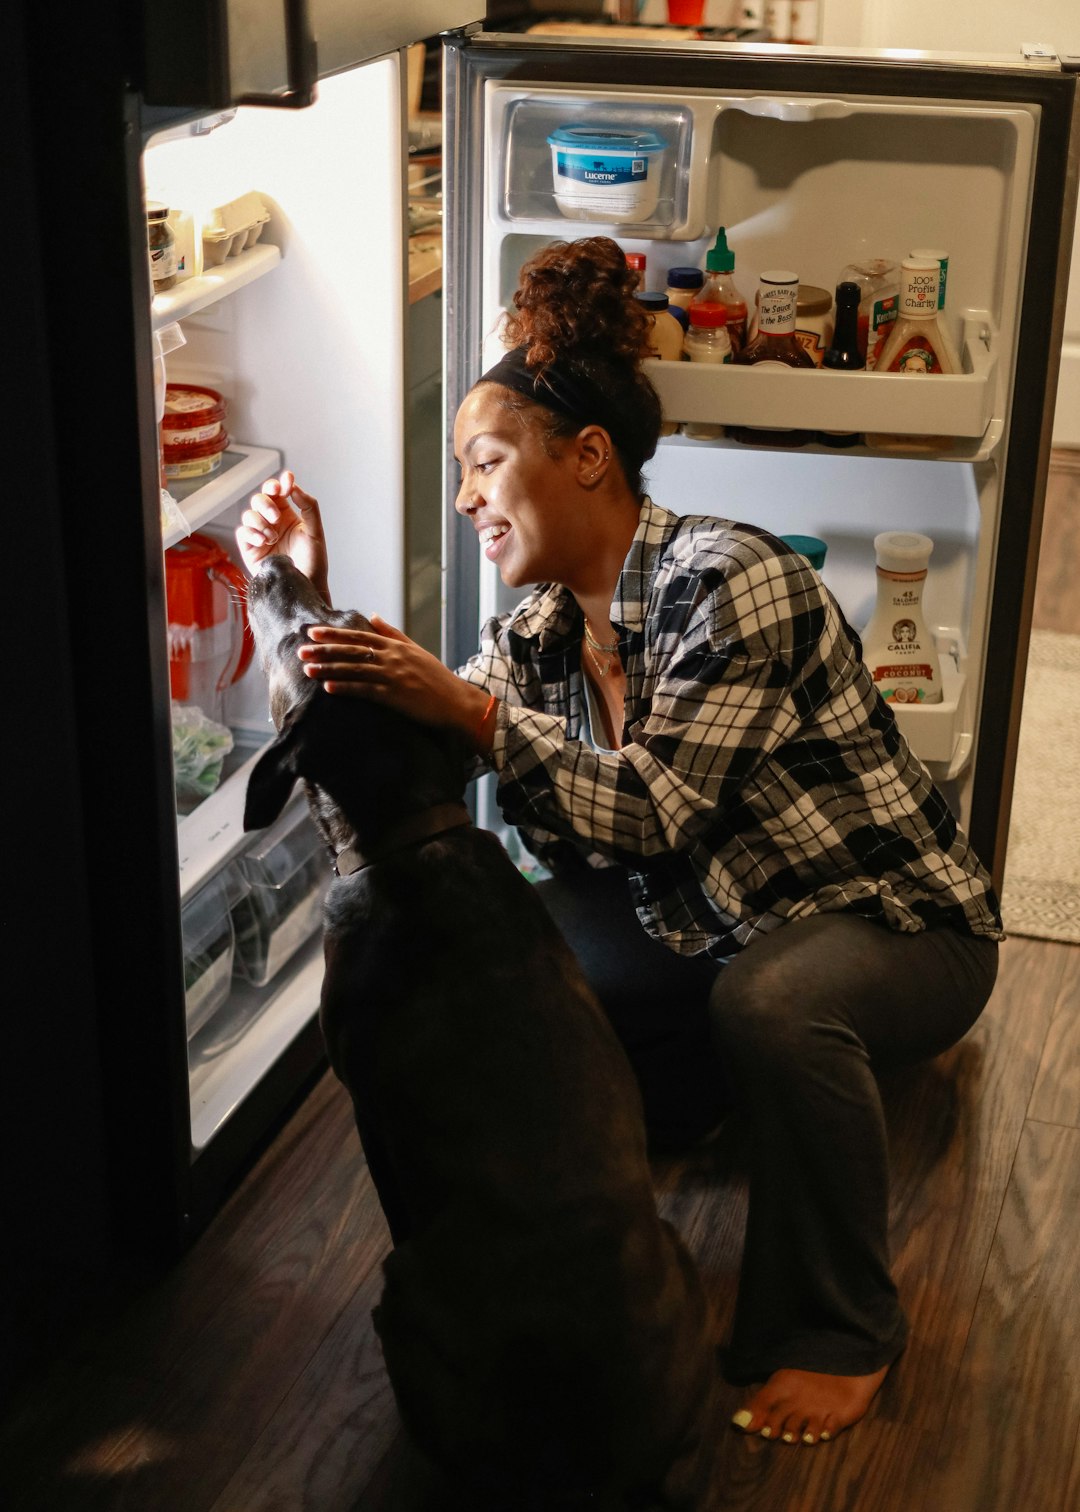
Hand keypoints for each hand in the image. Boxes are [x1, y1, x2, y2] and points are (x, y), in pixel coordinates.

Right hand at [236, 470, 330, 599]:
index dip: (280, 484)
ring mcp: (260, 535)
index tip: (287, 482)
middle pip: (259, 499)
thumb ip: (309, 507)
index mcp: (287, 515)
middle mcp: (272, 523)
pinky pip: (242, 532)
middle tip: (276, 517)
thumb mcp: (316, 532)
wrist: (305, 587)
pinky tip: (263, 542)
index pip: (278, 492)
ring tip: (272, 537)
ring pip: (249, 514)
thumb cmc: (313, 562)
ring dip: (259, 521)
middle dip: (266, 504)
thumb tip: (295, 488)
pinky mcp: (250, 549)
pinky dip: (251, 533)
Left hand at [298, 615, 495, 749]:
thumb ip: (392, 633)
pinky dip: (346, 687)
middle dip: (324, 650)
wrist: (457, 702)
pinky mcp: (395, 696)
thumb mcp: (415, 650)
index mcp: (395, 646)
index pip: (358, 636)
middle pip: (351, 651)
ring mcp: (393, 676)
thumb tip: (371, 616)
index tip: (313, 631)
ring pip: (354, 669)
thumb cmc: (436, 678)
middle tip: (300, 649)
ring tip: (307, 669)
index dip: (334, 634)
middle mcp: (392, 658)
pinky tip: (329, 687)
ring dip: (329, 668)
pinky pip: (365, 690)